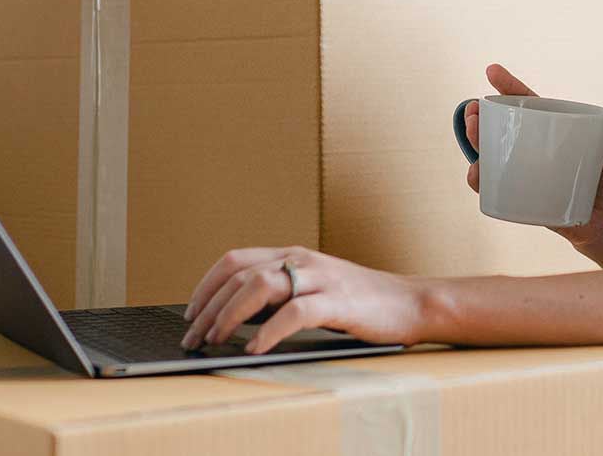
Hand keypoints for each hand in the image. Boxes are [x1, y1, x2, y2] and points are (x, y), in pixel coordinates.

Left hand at [180, 246, 428, 353]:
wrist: (411, 303)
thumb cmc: (361, 303)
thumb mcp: (314, 290)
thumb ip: (280, 295)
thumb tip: (236, 316)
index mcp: (294, 255)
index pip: (235, 260)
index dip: (206, 286)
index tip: (191, 312)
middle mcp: (303, 260)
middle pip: (240, 275)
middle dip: (210, 307)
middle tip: (195, 336)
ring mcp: (321, 277)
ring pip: (261, 286)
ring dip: (230, 315)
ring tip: (217, 339)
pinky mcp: (339, 301)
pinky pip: (295, 313)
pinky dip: (269, 331)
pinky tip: (255, 348)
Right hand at [462, 64, 602, 250]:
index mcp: (548, 131)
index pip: (524, 104)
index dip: (507, 87)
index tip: (492, 70)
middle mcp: (529, 150)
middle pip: (498, 130)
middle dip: (480, 118)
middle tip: (474, 110)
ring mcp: (522, 174)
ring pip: (490, 156)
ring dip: (476, 145)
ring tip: (474, 135)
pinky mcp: (521, 198)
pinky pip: (494, 189)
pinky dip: (482, 182)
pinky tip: (477, 174)